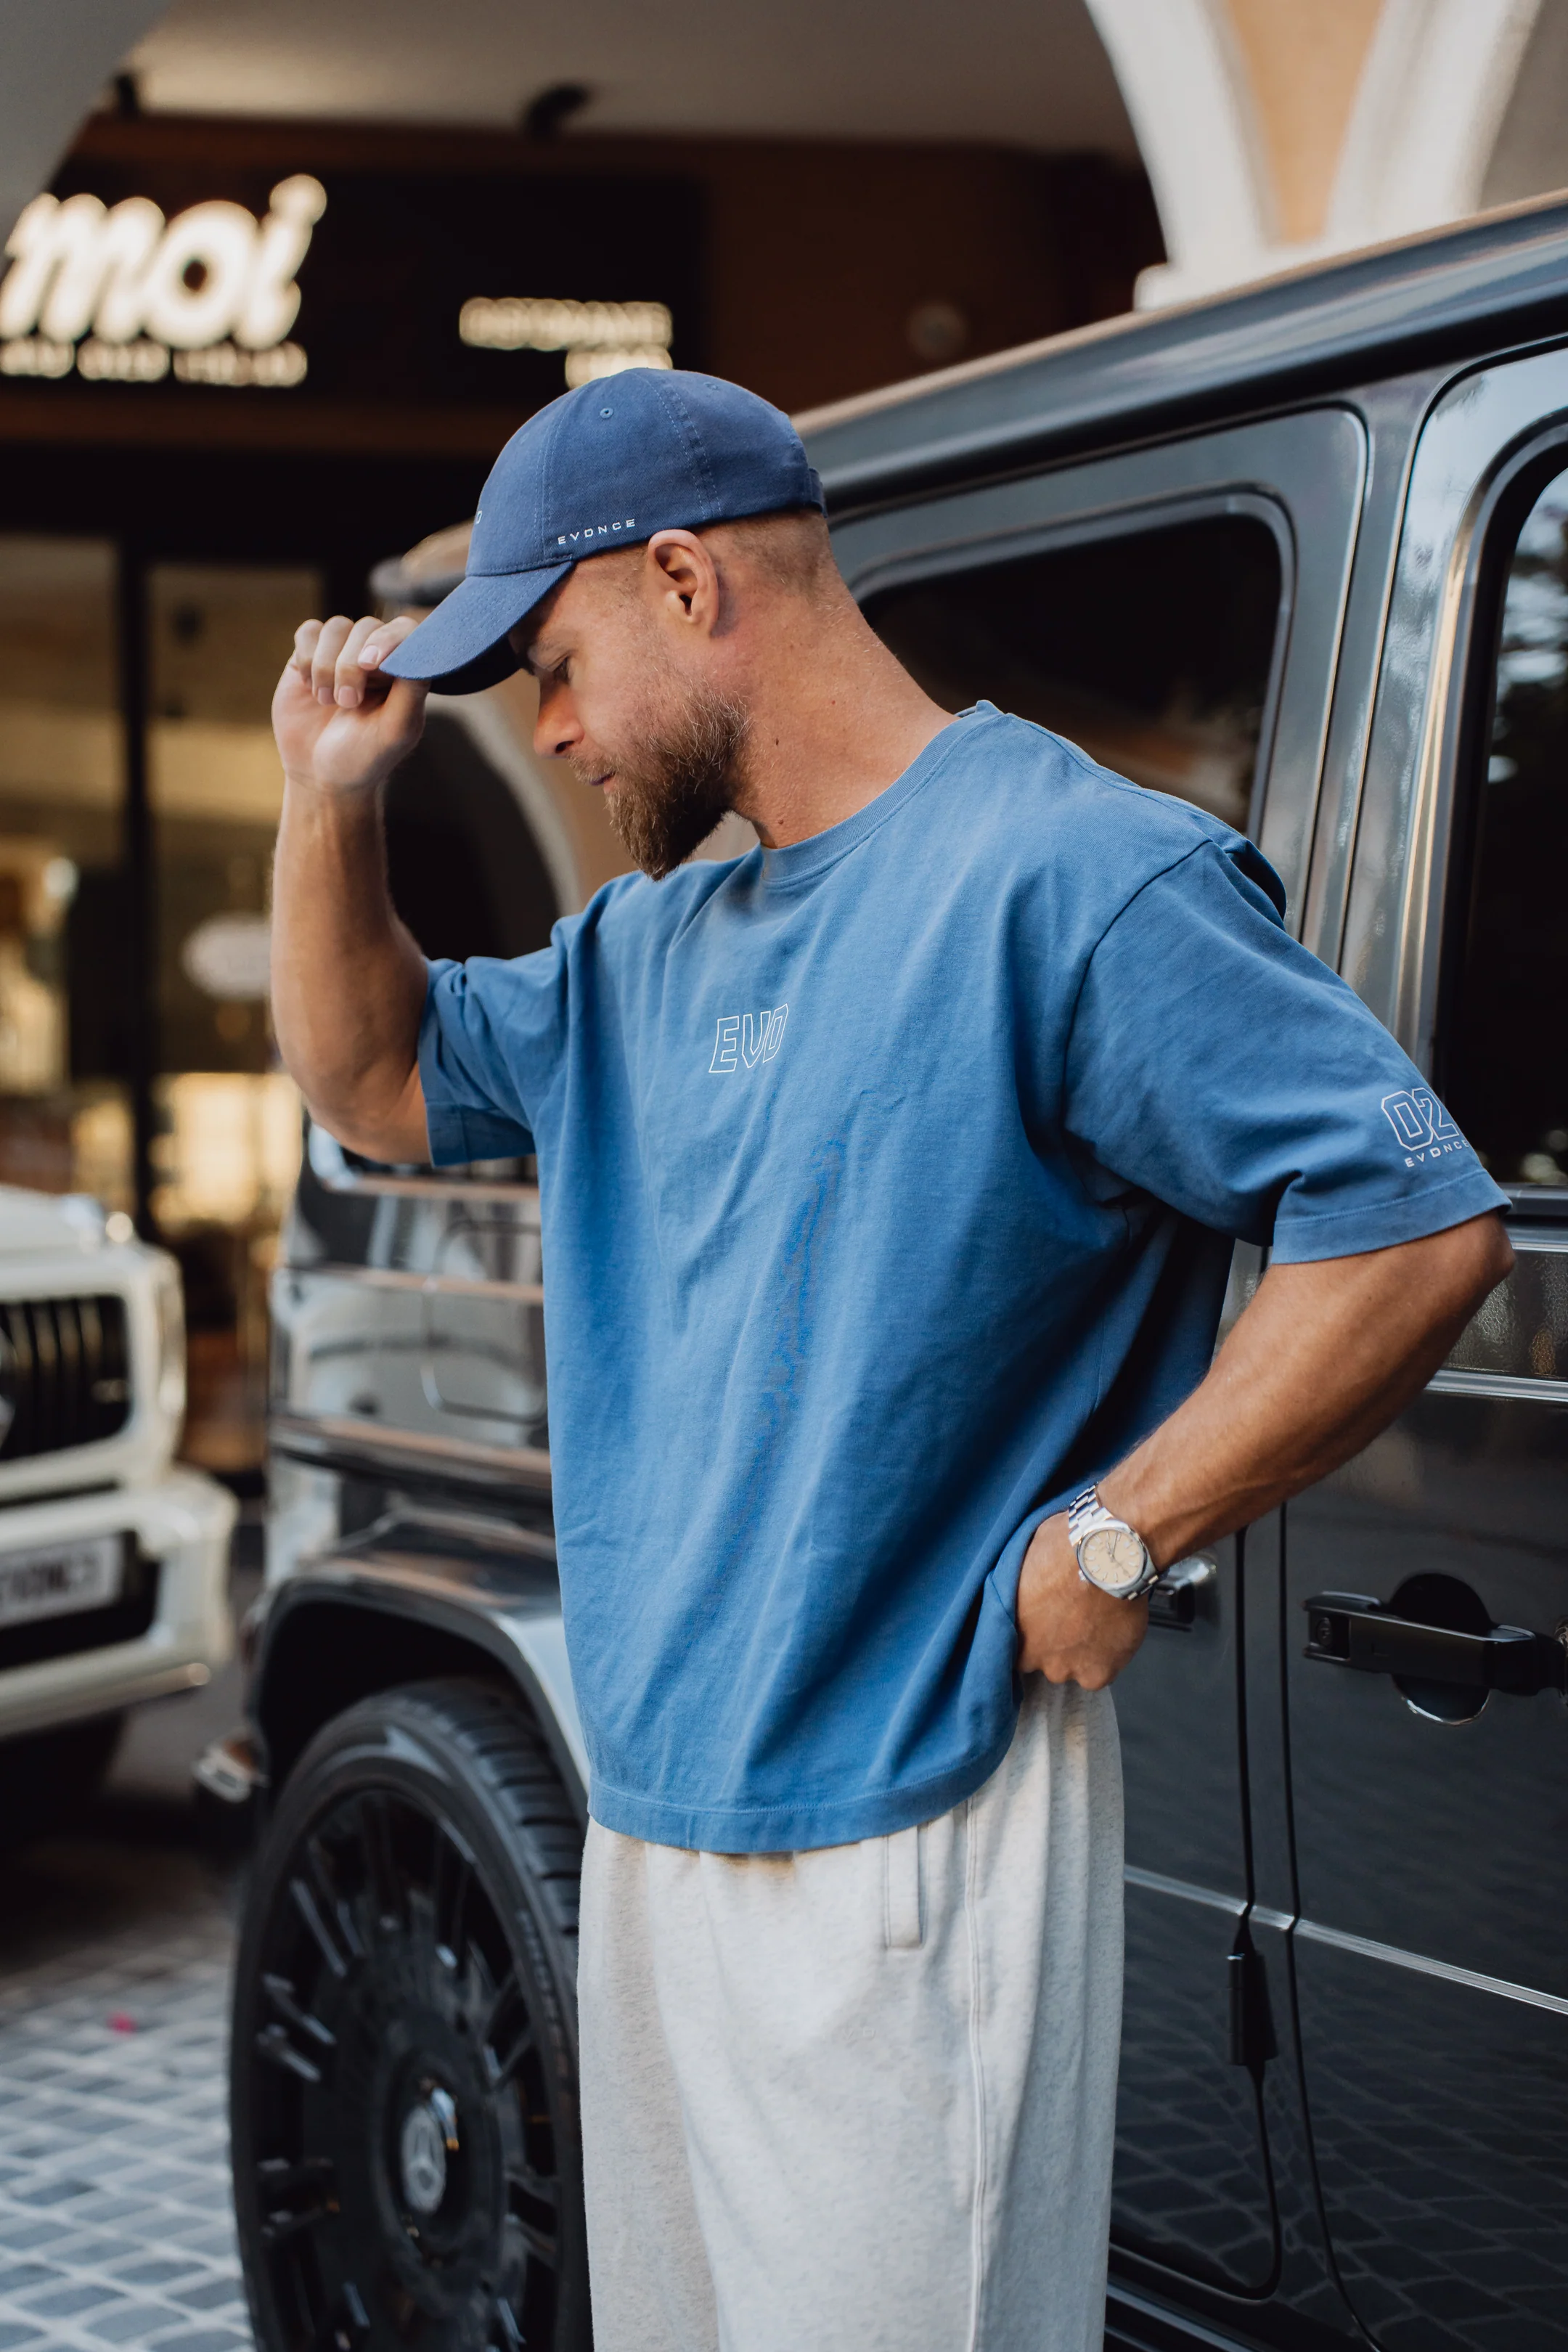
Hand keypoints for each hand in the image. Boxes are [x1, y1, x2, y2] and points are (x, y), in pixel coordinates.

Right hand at [273, 612, 427, 795]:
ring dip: (327, 664)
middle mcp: (375, 655)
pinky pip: (309, 631)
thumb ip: (412, 689)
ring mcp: (342, 652)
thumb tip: (417, 649)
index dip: (388, 639)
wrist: (320, 775)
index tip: (370, 665)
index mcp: (403, 670)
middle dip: (351, 665)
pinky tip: (310, 686)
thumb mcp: (396, 730)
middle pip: (366, 628)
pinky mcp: (310, 654)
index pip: (405, 631)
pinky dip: (308, 657)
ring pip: (336, 627)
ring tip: (328, 701)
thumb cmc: (365, 756)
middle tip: (347, 703)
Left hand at [1014, 1512, 1148, 1688]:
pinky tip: (1113, 1633)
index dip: (1033, 1635)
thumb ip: (1022, 1585)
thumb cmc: (1065, 1549)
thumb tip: (1026, 1583)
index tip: (1045, 1622)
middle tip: (1074, 1618)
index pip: (1017, 1650)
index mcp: (1015, 1631)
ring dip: (1083, 1653)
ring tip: (1097, 1624)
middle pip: (1047, 1662)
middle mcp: (1038, 1658)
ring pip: (1074, 1669)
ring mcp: (1071, 1668)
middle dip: (1057, 1645)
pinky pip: (1102, 1672)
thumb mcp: (1025, 1558)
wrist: (1108, 1558)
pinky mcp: (1101, 1672)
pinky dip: (1109, 1657)